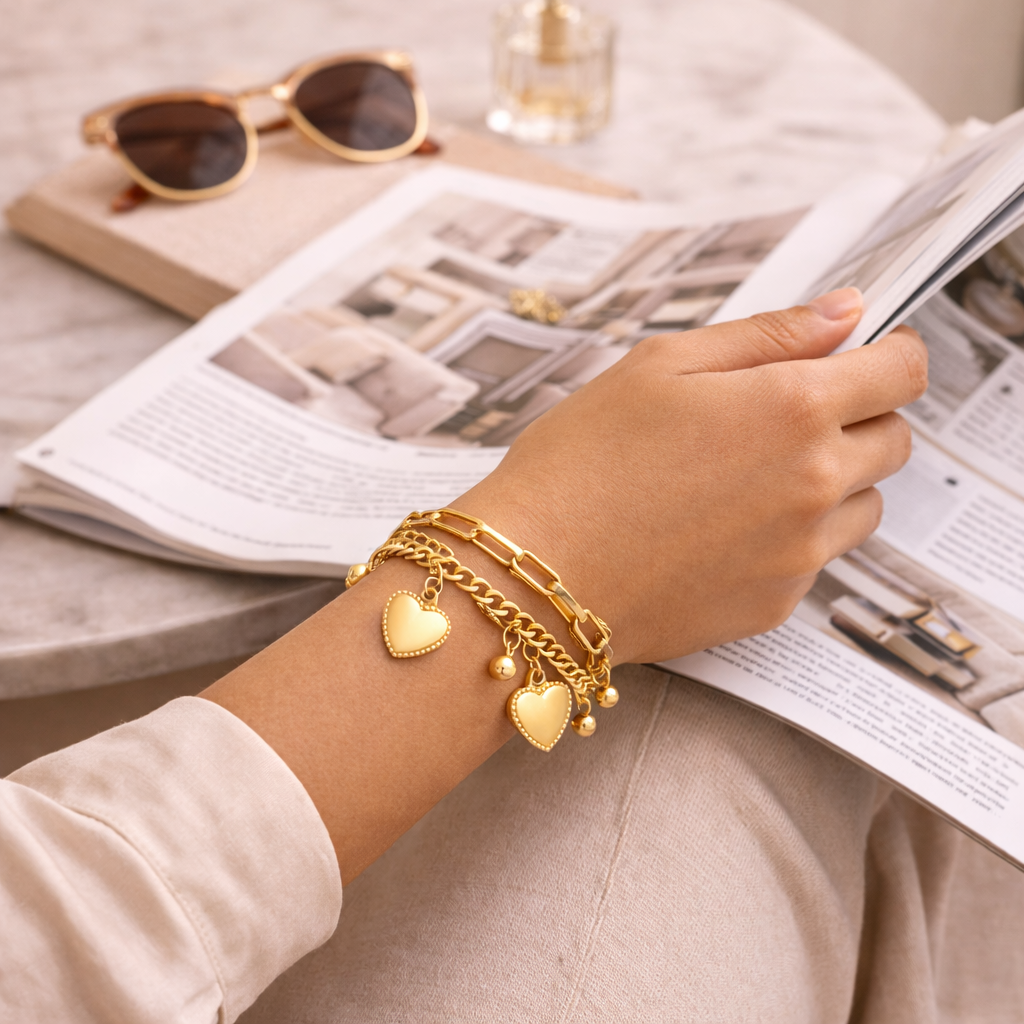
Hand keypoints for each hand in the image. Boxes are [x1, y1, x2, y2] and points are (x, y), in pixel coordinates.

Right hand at [458, 288, 927, 663]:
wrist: (537, 576)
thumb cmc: (580, 462)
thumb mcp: (661, 365)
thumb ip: (767, 335)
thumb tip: (845, 312)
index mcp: (792, 408)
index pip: (903, 371)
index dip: (889, 353)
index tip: (862, 355)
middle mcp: (815, 483)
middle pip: (894, 439)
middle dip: (860, 416)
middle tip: (784, 415)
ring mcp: (800, 553)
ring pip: (865, 505)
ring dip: (834, 481)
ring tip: (747, 478)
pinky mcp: (776, 604)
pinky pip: (816, 559)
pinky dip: (791, 536)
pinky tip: (719, 528)